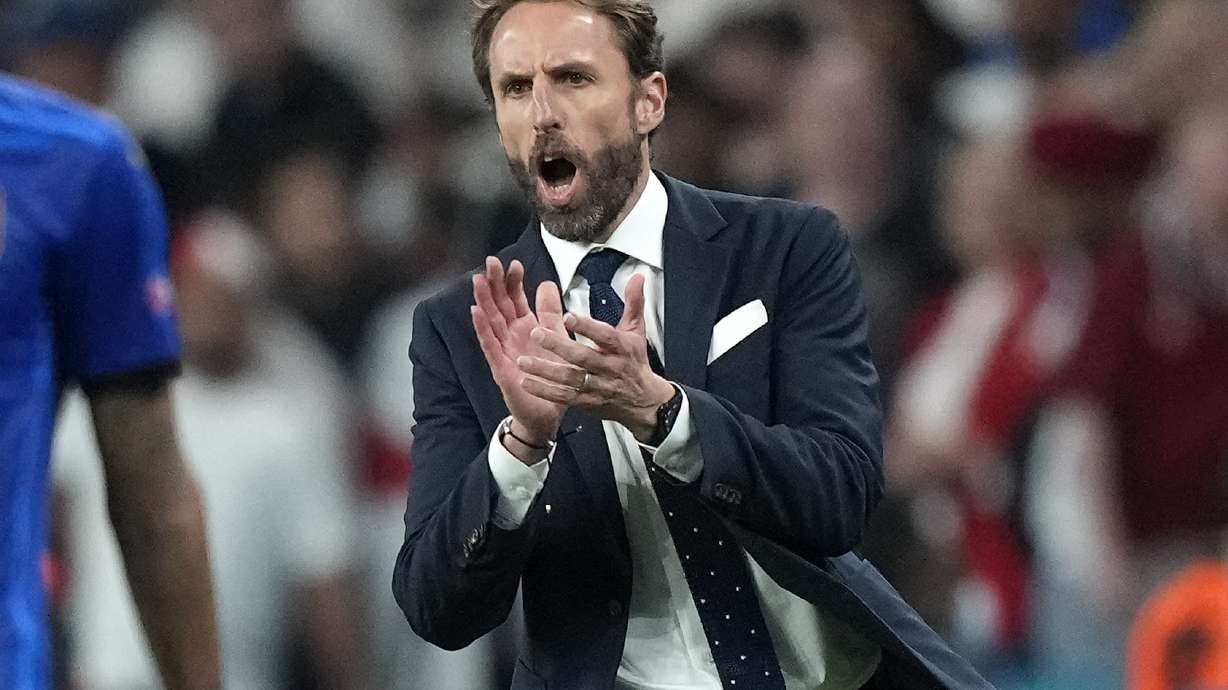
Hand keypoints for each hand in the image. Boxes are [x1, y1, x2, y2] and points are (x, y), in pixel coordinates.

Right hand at [470, 257, 567, 447]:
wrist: (548, 413)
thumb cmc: (550, 376)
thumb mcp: (555, 338)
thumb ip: (551, 312)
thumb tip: (547, 283)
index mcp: (525, 327)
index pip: (516, 298)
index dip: (513, 281)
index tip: (514, 263)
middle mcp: (511, 336)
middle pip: (499, 305)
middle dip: (495, 283)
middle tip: (491, 261)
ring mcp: (503, 351)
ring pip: (491, 321)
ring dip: (483, 300)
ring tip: (478, 280)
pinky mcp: (500, 368)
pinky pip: (490, 346)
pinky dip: (482, 329)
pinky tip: (475, 313)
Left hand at [516, 274, 674, 440]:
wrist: (642, 400)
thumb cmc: (634, 361)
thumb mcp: (636, 331)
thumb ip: (633, 302)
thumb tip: (637, 277)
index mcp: (621, 347)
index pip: (605, 335)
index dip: (587, 327)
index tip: (568, 317)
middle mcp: (609, 367)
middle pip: (583, 357)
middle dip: (559, 346)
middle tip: (536, 334)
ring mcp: (597, 387)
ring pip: (570, 379)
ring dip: (545, 370)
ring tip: (524, 360)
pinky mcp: (587, 402)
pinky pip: (564, 397)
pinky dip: (544, 391)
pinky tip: (527, 382)